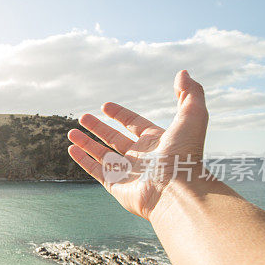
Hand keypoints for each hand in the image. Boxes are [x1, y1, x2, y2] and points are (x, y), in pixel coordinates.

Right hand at [67, 70, 208, 220]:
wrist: (177, 191)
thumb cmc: (185, 155)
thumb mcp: (193, 116)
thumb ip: (189, 93)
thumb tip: (183, 73)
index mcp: (156, 141)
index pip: (134, 124)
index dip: (120, 114)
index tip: (105, 106)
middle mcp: (140, 156)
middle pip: (114, 138)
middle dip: (98, 127)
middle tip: (83, 117)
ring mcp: (127, 171)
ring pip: (101, 154)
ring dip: (86, 142)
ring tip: (71, 132)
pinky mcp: (115, 185)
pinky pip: (95, 170)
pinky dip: (82, 159)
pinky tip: (72, 149)